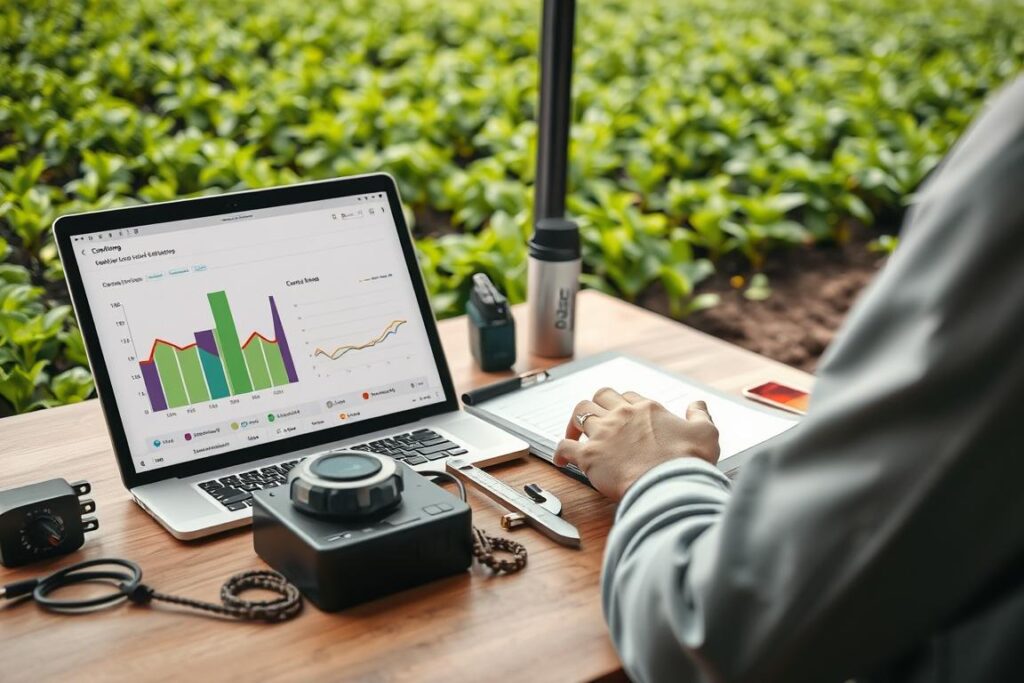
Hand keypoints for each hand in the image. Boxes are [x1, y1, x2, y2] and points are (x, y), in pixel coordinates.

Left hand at [553, 388, 720, 500]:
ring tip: (575, 433)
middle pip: (599, 396)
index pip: (628, 396)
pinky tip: (561, 460)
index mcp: (646, 409)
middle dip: (597, 404)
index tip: (624, 416)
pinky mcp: (589, 456)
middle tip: (596, 419)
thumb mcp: (706, 433)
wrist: (670, 485)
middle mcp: (621, 415)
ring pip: (579, 413)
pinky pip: (564, 446)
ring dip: (575, 421)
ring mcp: (603, 433)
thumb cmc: (688, 462)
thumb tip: (698, 404)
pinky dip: (560, 451)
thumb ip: (701, 415)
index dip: (624, 404)